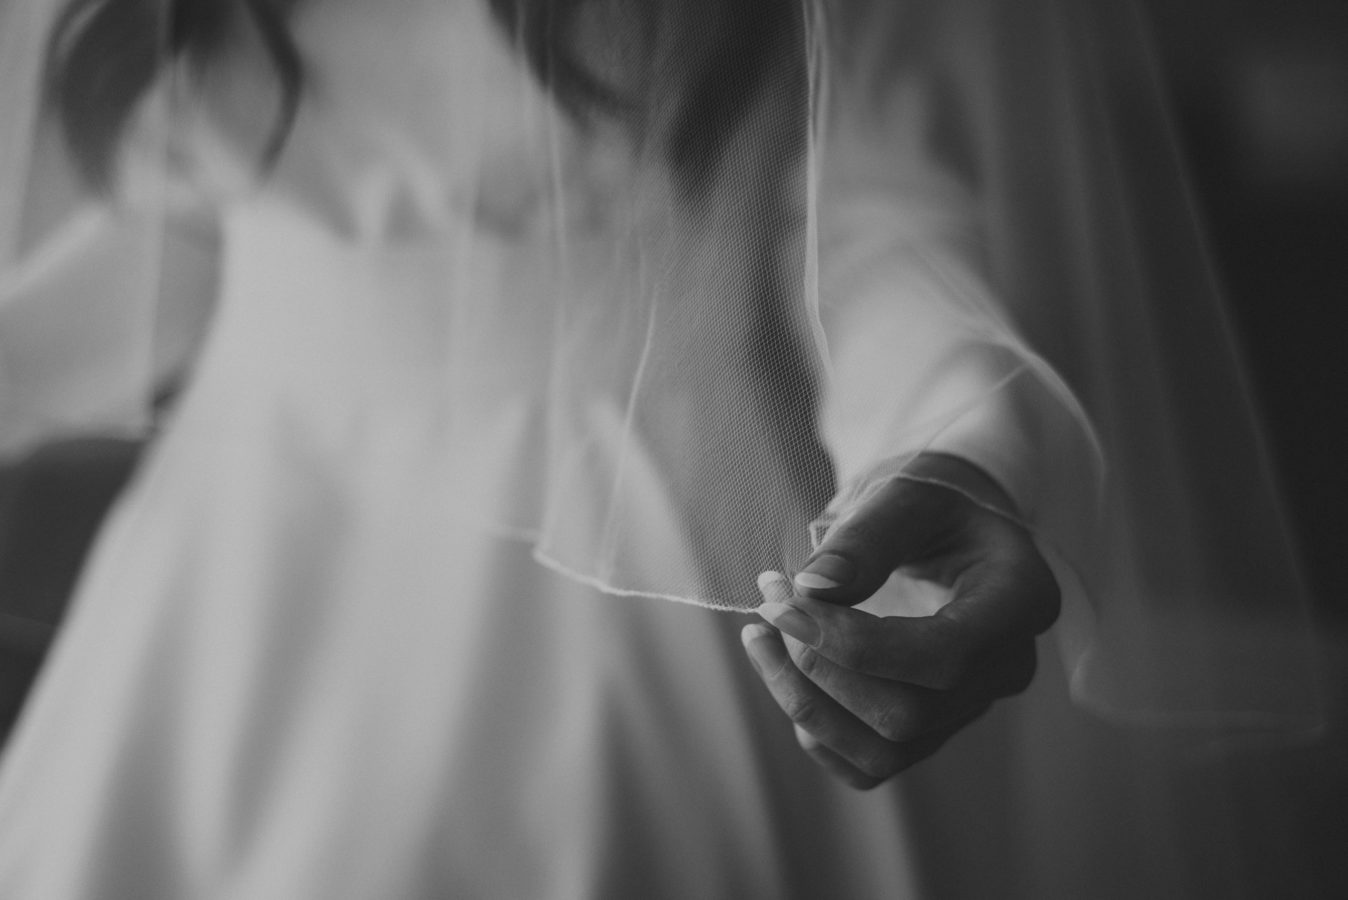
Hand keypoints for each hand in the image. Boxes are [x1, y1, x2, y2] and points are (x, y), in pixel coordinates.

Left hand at [741, 456, 1058, 788]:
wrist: (947, 524)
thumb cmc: (933, 501)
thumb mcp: (907, 493)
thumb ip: (867, 535)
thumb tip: (814, 588)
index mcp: (1020, 599)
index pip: (943, 656)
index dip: (854, 644)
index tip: (786, 601)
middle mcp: (1007, 667)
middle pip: (910, 716)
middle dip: (820, 669)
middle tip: (770, 602)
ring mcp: (973, 705)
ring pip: (886, 750)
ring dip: (804, 701)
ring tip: (760, 634)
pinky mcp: (935, 727)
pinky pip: (872, 764)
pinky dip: (816, 729)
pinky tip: (785, 671)